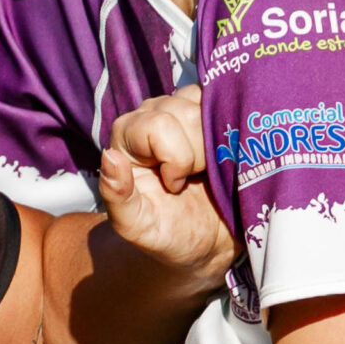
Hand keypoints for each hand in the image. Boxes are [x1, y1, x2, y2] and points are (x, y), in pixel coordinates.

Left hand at [97, 88, 233, 283]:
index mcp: (126, 137)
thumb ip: (117, 196)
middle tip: (194, 179)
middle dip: (198, 152)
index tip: (174, 186)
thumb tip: (110, 157)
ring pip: (210, 105)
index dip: (176, 158)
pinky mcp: (211, 112)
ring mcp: (183, 110)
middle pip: (186, 113)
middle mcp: (151, 114)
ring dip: (218, 141)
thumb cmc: (166, 233)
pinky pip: (229, 102)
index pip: (158, 125)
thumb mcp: (136, 225)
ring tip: (210, 168)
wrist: (204, 241)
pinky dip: (235, 126)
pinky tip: (229, 153)